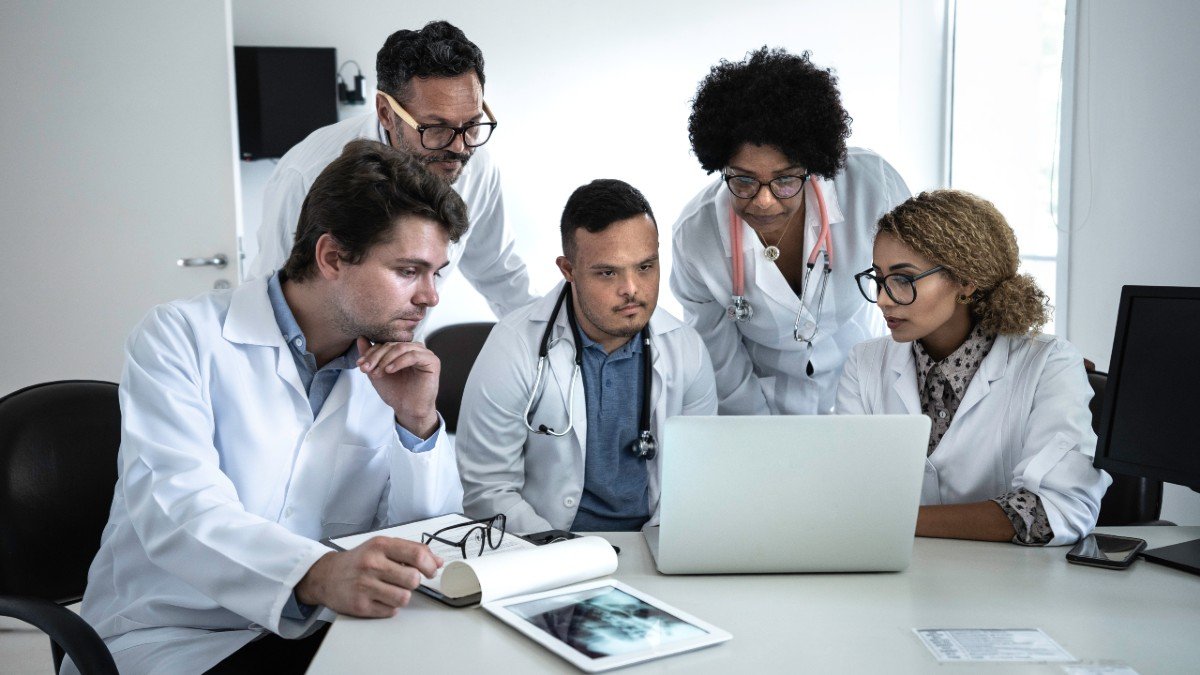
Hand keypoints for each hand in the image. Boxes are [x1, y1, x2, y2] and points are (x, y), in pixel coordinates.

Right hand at [295, 536, 443, 616]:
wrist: (326, 576)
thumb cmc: (358, 561)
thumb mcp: (382, 547)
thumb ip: (410, 551)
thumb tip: (437, 561)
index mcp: (380, 546)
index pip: (416, 554)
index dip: (429, 565)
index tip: (430, 570)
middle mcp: (372, 564)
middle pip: (413, 579)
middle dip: (414, 582)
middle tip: (404, 580)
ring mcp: (365, 586)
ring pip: (404, 598)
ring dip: (402, 596)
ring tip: (391, 590)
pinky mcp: (360, 606)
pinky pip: (390, 611)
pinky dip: (389, 607)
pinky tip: (379, 598)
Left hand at [357, 337, 439, 436]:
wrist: (408, 409)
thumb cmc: (396, 392)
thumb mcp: (377, 372)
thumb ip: (371, 356)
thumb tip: (361, 338)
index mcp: (404, 350)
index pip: (386, 343)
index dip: (371, 352)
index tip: (360, 364)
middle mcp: (415, 349)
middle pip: (393, 345)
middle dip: (377, 357)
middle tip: (367, 369)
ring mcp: (425, 354)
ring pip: (402, 348)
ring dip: (386, 359)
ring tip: (378, 372)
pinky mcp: (432, 361)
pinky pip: (414, 355)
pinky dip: (399, 362)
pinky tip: (390, 370)